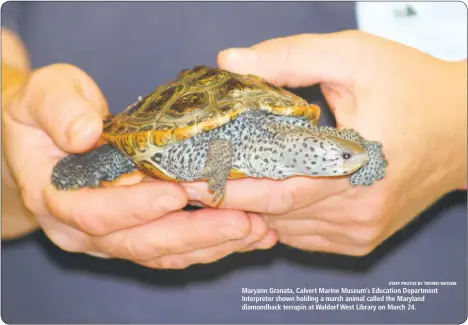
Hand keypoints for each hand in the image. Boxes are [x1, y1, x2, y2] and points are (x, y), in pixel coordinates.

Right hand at [2, 63, 274, 267]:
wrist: (50, 137)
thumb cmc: (47, 112)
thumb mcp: (44, 96)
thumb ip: (59, 111)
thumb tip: (83, 133)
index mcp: (57, 199)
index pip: (95, 214)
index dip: (135, 207)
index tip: (176, 194)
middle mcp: (86, 230)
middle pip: (142, 243)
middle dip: (194, 233)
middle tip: (242, 220)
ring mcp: (117, 236)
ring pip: (167, 252)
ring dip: (214, 243)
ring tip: (258, 229)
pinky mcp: (142, 232)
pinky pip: (179, 246)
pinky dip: (215, 242)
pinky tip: (252, 232)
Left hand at [182, 30, 466, 255]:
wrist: (463, 128)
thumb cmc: (413, 88)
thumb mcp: (353, 57)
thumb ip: (289, 57)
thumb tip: (231, 61)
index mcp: (357, 164)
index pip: (276, 189)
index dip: (228, 185)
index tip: (187, 177)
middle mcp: (358, 209)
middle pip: (275, 212)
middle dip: (230, 197)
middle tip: (190, 180)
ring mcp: (359, 230)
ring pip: (285, 227)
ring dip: (253, 207)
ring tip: (222, 183)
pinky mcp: (360, 238)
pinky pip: (304, 233)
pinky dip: (280, 216)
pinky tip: (266, 194)